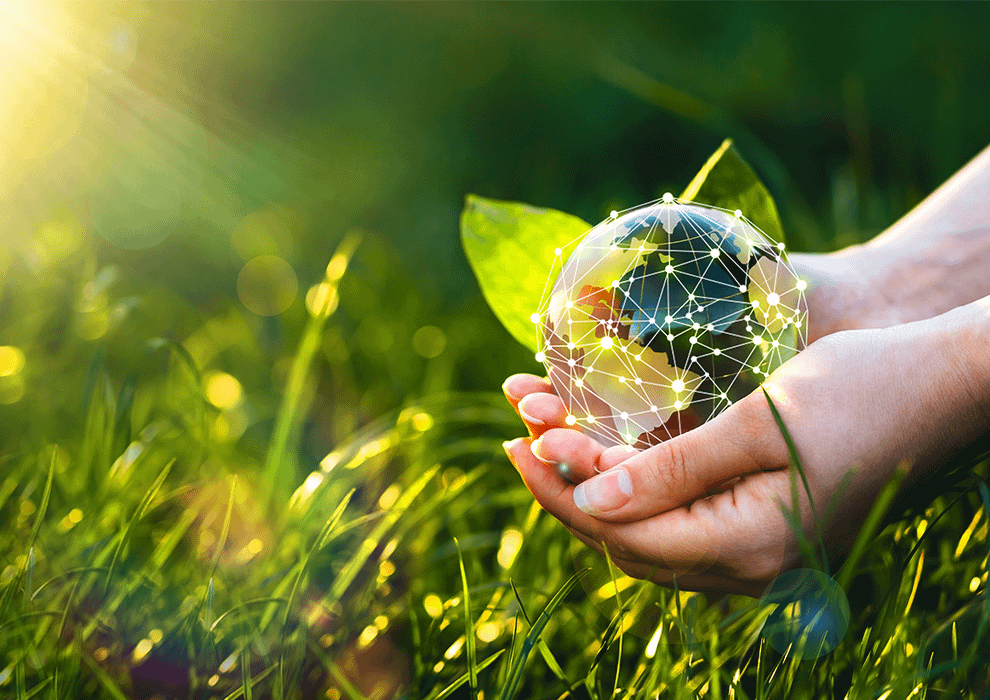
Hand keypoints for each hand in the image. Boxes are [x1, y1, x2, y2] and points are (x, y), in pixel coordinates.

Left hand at [502, 303, 989, 596]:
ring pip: (652, 538)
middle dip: (568, 493)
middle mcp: (752, 566)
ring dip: (598, 494)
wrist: (944, 388)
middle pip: (629, 543)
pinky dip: (639, 495)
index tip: (517, 442)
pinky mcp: (767, 531)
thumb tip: (589, 501)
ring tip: (554, 444)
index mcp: (748, 544)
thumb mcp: (757, 423)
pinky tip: (614, 461)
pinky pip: (682, 527)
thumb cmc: (862, 389)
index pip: (621, 532)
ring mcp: (762, 555)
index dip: (559, 490)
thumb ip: (671, 470)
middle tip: (523, 439)